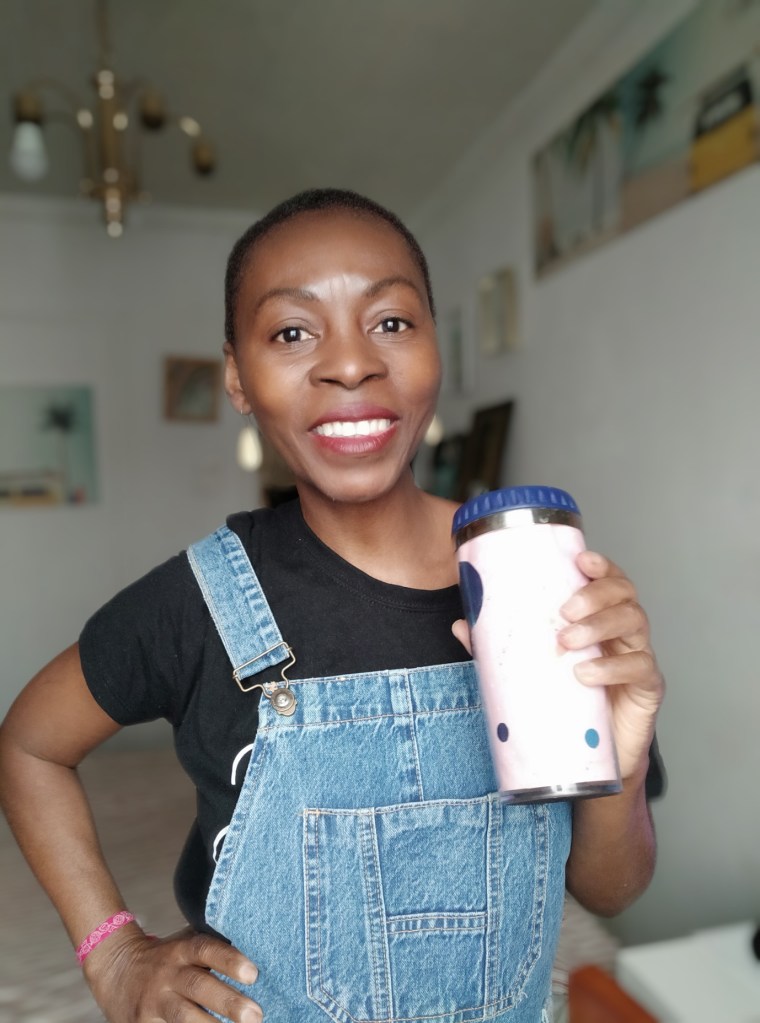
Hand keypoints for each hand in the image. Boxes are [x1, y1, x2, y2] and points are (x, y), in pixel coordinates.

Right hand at [83, 925, 262, 1022]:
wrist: (115, 969)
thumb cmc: (167, 957)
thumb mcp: (184, 943)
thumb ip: (213, 947)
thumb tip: (260, 950)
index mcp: (181, 950)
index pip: (206, 949)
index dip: (229, 960)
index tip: (253, 973)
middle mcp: (167, 974)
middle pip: (198, 987)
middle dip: (228, 1002)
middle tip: (256, 1015)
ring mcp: (154, 1002)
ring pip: (183, 1016)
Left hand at [451, 551, 663, 780]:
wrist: (590, 756)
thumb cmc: (566, 702)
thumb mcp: (532, 669)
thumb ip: (501, 647)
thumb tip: (462, 625)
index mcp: (599, 618)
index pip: (608, 580)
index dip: (600, 565)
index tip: (581, 559)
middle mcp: (623, 632)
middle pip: (625, 595)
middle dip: (596, 595)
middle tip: (565, 610)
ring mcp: (639, 657)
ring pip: (635, 622)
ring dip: (600, 625)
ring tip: (567, 641)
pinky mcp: (649, 688)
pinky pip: (641, 667)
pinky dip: (613, 668)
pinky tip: (585, 674)